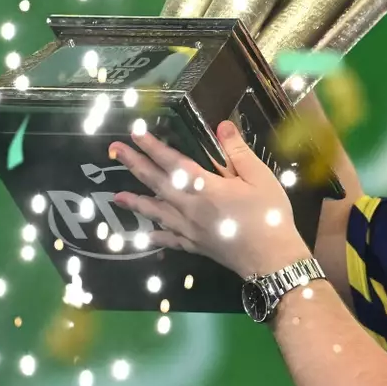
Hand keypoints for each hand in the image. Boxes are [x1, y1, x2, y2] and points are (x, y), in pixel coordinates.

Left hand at [109, 121, 309, 276]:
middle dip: (135, 165)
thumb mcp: (260, 177)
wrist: (272, 259)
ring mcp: (189, 229)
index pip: (174, 162)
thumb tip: (222, 126)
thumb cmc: (269, 215)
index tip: (136, 133)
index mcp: (206, 188)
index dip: (154, 146)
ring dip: (136, 202)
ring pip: (157, 212)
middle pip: (157, 183)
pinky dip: (155, 235)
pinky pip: (169, 239)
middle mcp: (190, 207)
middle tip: (114, 152)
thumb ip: (238, 152)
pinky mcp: (194, 245)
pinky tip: (144, 233)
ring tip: (116, 196)